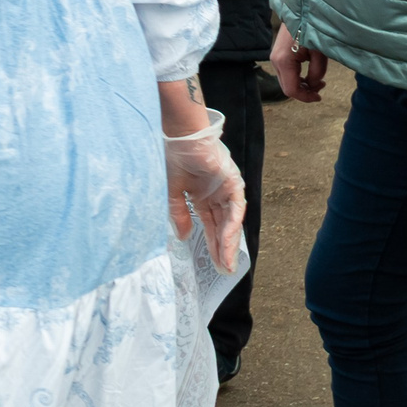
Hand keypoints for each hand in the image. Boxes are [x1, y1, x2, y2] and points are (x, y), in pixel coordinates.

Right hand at [165, 114, 245, 271]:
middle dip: (221, 249)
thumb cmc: (173, 157)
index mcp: (201, 196)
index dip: (210, 244)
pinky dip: (231, 226)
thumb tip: (183, 237)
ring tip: (226, 263)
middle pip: (221, 227)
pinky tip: (226, 242)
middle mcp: (216, 195)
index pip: (209, 225)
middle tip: (223, 270)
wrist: (182, 135)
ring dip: (228, 243)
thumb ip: (179, 214)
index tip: (212, 264)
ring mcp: (226, 190)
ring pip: (230, 222)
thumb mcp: (172, 191)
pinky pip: (235, 210)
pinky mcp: (233, 184)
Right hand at [270, 23, 328, 101]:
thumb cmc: (311, 30)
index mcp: (284, 62)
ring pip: (286, 81)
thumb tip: (313, 84)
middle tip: (321, 86)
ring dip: (301, 84)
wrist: (299, 11)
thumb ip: (317, 72)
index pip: (292, 90)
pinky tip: (308, 73)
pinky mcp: (277, 55)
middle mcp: (275, 62)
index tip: (320, 97)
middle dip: (304, 91)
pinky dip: (297, 77)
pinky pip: (286, 73)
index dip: (306, 97)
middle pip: (287, 88)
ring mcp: (274, 58)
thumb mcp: (319, 53)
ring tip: (318, 80)